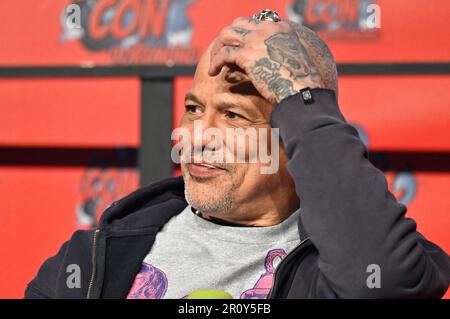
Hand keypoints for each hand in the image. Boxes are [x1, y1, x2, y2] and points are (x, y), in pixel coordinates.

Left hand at [209, 17, 323, 104]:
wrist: (303, 91)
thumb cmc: (303, 84)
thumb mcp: (297, 62)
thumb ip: (284, 55)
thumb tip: (272, 63)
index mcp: (283, 29)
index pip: (256, 24)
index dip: (244, 37)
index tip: (239, 49)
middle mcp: (269, 29)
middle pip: (238, 24)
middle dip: (227, 38)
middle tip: (222, 53)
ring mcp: (257, 39)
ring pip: (227, 35)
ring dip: (217, 48)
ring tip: (214, 63)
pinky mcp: (247, 54)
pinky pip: (224, 54)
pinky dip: (215, 62)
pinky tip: (213, 72)